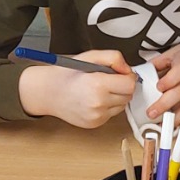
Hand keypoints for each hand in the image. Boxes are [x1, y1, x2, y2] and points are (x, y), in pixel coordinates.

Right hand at [18, 50, 134, 128]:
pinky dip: (108, 106)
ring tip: (100, 90)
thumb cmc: (67, 74)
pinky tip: (95, 99)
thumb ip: (114, 58)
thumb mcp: (90, 56)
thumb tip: (128, 69)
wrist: (49, 92)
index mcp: (98, 84)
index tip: (121, 74)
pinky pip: (112, 114)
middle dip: (123, 86)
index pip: (130, 84)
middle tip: (109, 80)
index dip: (127, 76)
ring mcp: (96, 116)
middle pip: (128, 95)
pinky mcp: (95, 123)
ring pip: (122, 106)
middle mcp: (98, 103)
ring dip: (117, 97)